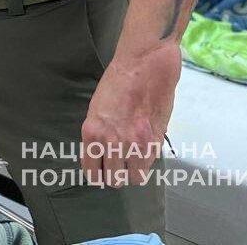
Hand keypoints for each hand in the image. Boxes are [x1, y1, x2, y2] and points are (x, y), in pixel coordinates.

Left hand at [79, 41, 180, 187]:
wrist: (145, 67)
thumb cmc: (118, 82)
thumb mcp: (98, 108)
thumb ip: (100, 132)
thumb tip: (103, 151)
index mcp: (92, 132)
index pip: (91, 170)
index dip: (97, 172)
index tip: (101, 169)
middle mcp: (112, 142)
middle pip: (113, 179)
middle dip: (115, 173)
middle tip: (118, 162)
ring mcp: (135, 145)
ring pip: (133, 178)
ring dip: (132, 170)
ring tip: (132, 156)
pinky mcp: (154, 142)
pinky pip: (148, 165)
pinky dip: (146, 161)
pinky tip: (143, 148)